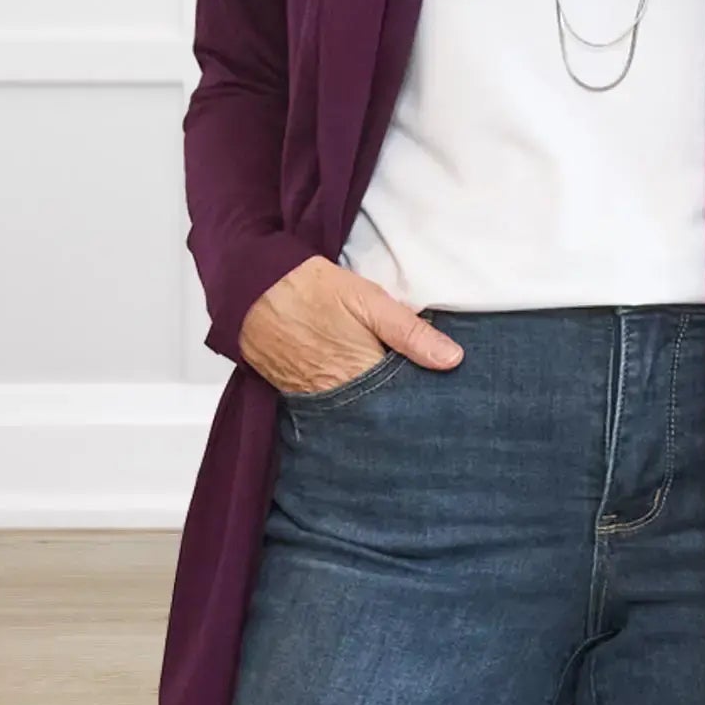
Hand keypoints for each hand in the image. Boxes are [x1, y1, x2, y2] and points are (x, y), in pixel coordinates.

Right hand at [239, 255, 462, 393]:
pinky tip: (362, 395)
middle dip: (402, 408)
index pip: (405, 402)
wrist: (252, 290)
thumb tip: (453, 360)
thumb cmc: (313, 289)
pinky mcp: (296, 397)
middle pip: (381, 414)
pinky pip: (331, 410)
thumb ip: (411, 333)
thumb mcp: (369, 301)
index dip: (425, 399)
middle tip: (427, 404)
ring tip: (398, 401)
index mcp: (361, 374)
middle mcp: (337, 397)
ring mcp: (314, 400)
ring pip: (357, 414)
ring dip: (375, 408)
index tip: (445, 397)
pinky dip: (348, 405)